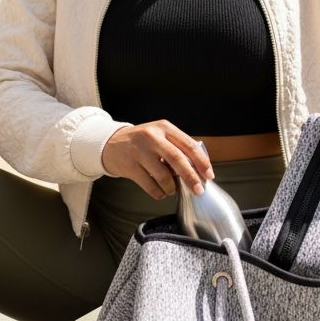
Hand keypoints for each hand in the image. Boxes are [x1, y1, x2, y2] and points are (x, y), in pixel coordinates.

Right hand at [101, 120, 215, 201]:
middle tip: (198, 190)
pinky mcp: (130, 166)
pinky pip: (150, 186)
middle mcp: (152, 137)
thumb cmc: (141, 142)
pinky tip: (160, 192)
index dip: (201, 162)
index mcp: (164, 127)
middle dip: (191, 177)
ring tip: (172, 189)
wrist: (110, 144)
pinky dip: (158, 193)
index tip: (209, 175)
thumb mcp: (159, 135)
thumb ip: (177, 147)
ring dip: (172, 188)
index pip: (188, 145)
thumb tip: (198, 169)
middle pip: (178, 159)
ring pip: (163, 176)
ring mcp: (140, 151)